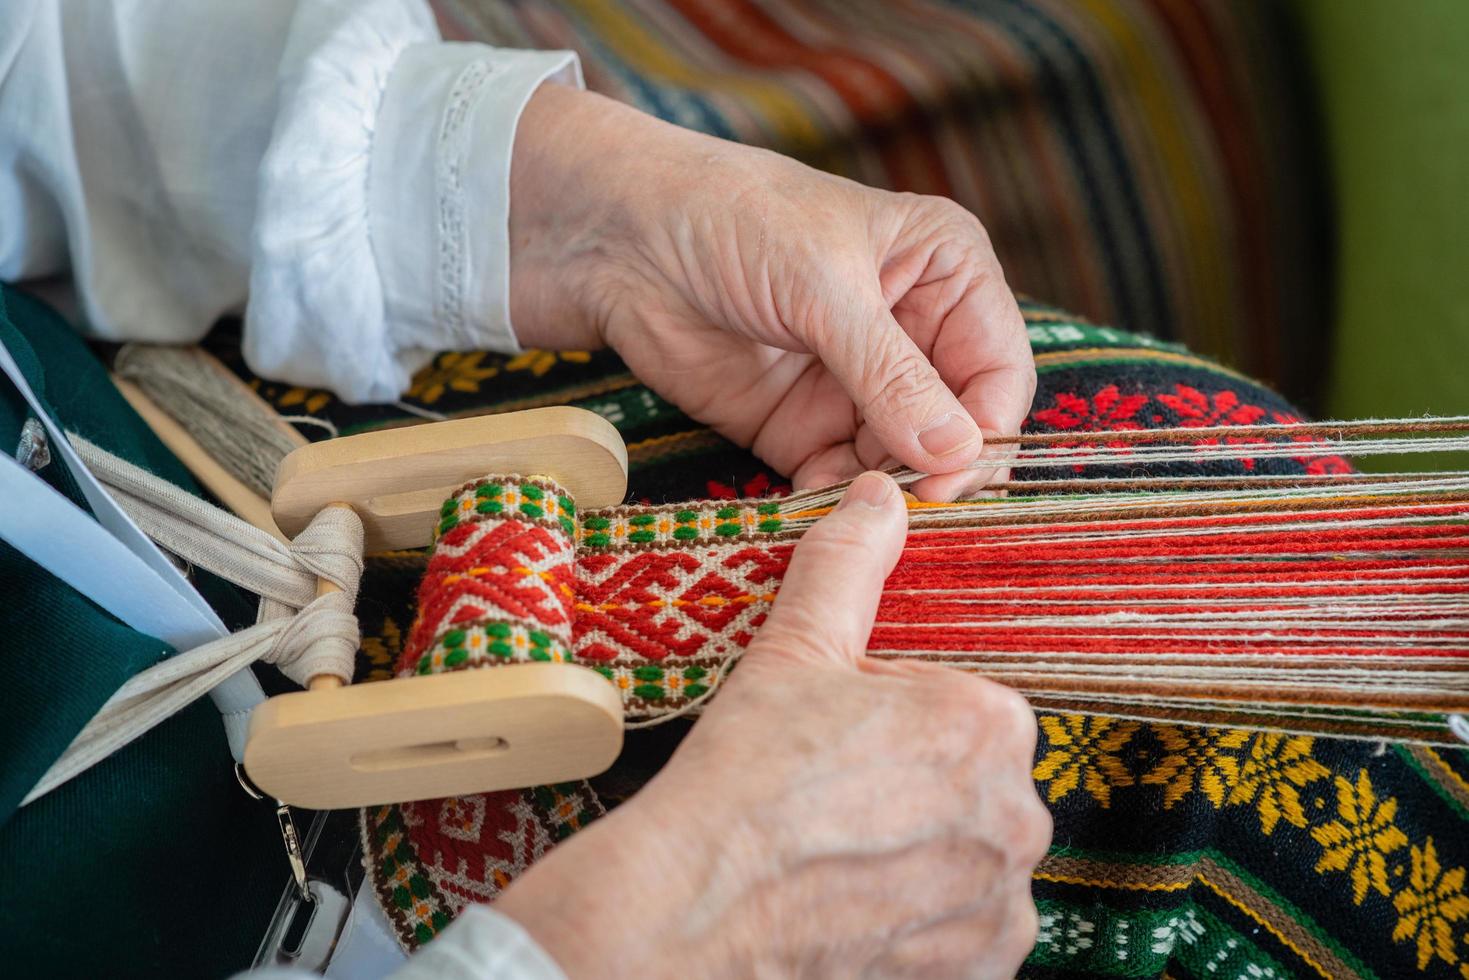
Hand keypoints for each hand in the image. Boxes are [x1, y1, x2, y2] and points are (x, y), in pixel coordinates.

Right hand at [494, 472, 1048, 976]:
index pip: (965, 714)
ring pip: (971, 867)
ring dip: (922, 867)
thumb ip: (847, 564)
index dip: (898, 729)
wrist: (693, 914)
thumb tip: (882, 494)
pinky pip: (967, 937)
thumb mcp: (793, 651)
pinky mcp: (981, 973)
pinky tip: (856, 915)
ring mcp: (1002, 908)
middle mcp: (1018, 818)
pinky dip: (924, 931)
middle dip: (916, 799)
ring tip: (837, 866)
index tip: (840, 752)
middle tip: (831, 810)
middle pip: (973, 793)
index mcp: (987, 723)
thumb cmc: (743, 780)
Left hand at [509, 86, 1034, 500]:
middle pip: (959, 426)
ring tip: (864, 517)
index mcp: (945, 272)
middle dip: (941, 470)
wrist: (620, 239)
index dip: (986, 427)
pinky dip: (838, 505)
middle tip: (915, 508)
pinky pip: (841, 480)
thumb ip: (890, 372)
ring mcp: (858, 386)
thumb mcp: (820, 286)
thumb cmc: (731, 219)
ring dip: (890, 495)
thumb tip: (957, 452)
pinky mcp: (803, 427)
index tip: (955, 475)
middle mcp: (913, 333)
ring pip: (904, 463)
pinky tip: (825, 518)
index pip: (998, 368)